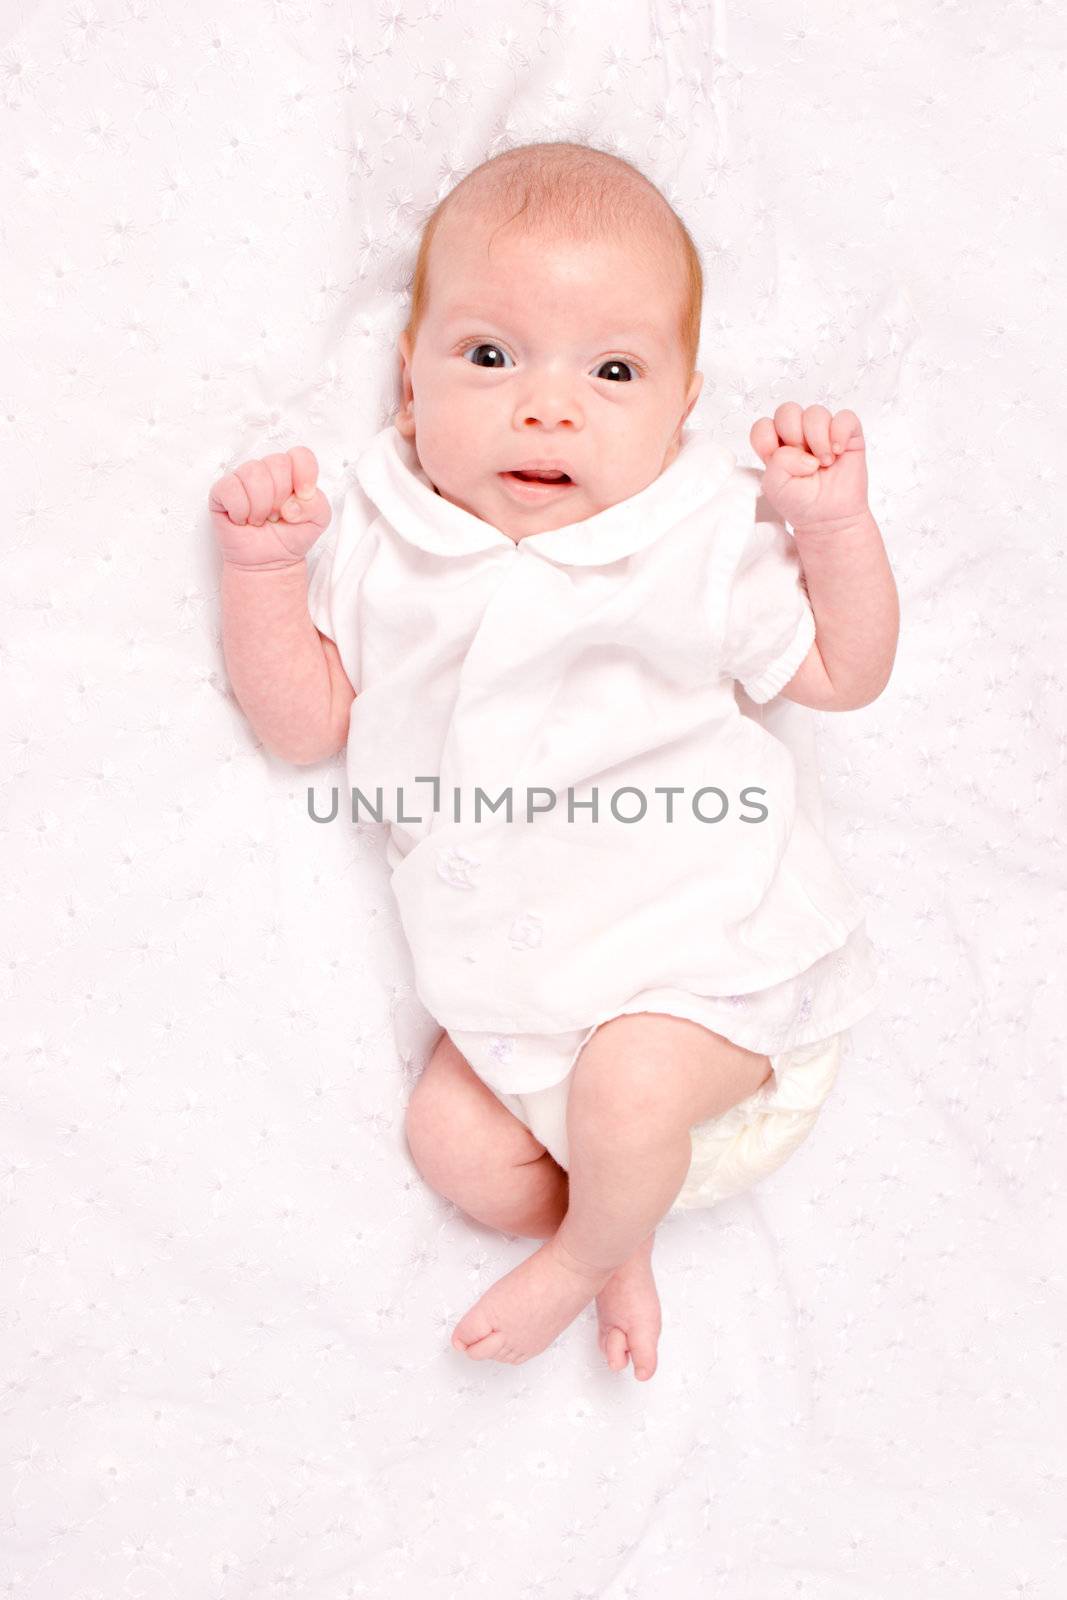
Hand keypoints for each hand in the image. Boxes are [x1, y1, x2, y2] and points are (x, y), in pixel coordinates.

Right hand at [209, 445, 331, 568]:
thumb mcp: (319, 521)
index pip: (300, 455)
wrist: (269, 562)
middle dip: (281, 496)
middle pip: (277, 463)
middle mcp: (267, 471)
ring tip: (261, 519)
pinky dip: (241, 510)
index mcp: (292, 472)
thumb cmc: (290, 537)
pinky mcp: (221, 492)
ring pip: (253, 473)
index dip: (305, 474)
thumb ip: (317, 505)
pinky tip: (243, 519)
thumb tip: (292, 504)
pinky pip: (230, 488)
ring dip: (261, 506)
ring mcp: (243, 479)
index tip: (303, 496)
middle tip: (277, 514)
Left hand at [749, 403, 868, 529]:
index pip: (763, 425)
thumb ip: (779, 462)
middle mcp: (798, 434)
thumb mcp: (775, 486)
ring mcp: (823, 432)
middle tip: (803, 461)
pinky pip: (845, 417)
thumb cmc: (800, 503)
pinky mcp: (848, 435)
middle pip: (787, 411)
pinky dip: (840, 433)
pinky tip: (838, 452)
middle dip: (793, 435)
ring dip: (818, 439)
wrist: (828, 520)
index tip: (776, 461)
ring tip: (824, 462)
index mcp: (775, 445)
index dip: (767, 440)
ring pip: (815, 412)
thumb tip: (804, 452)